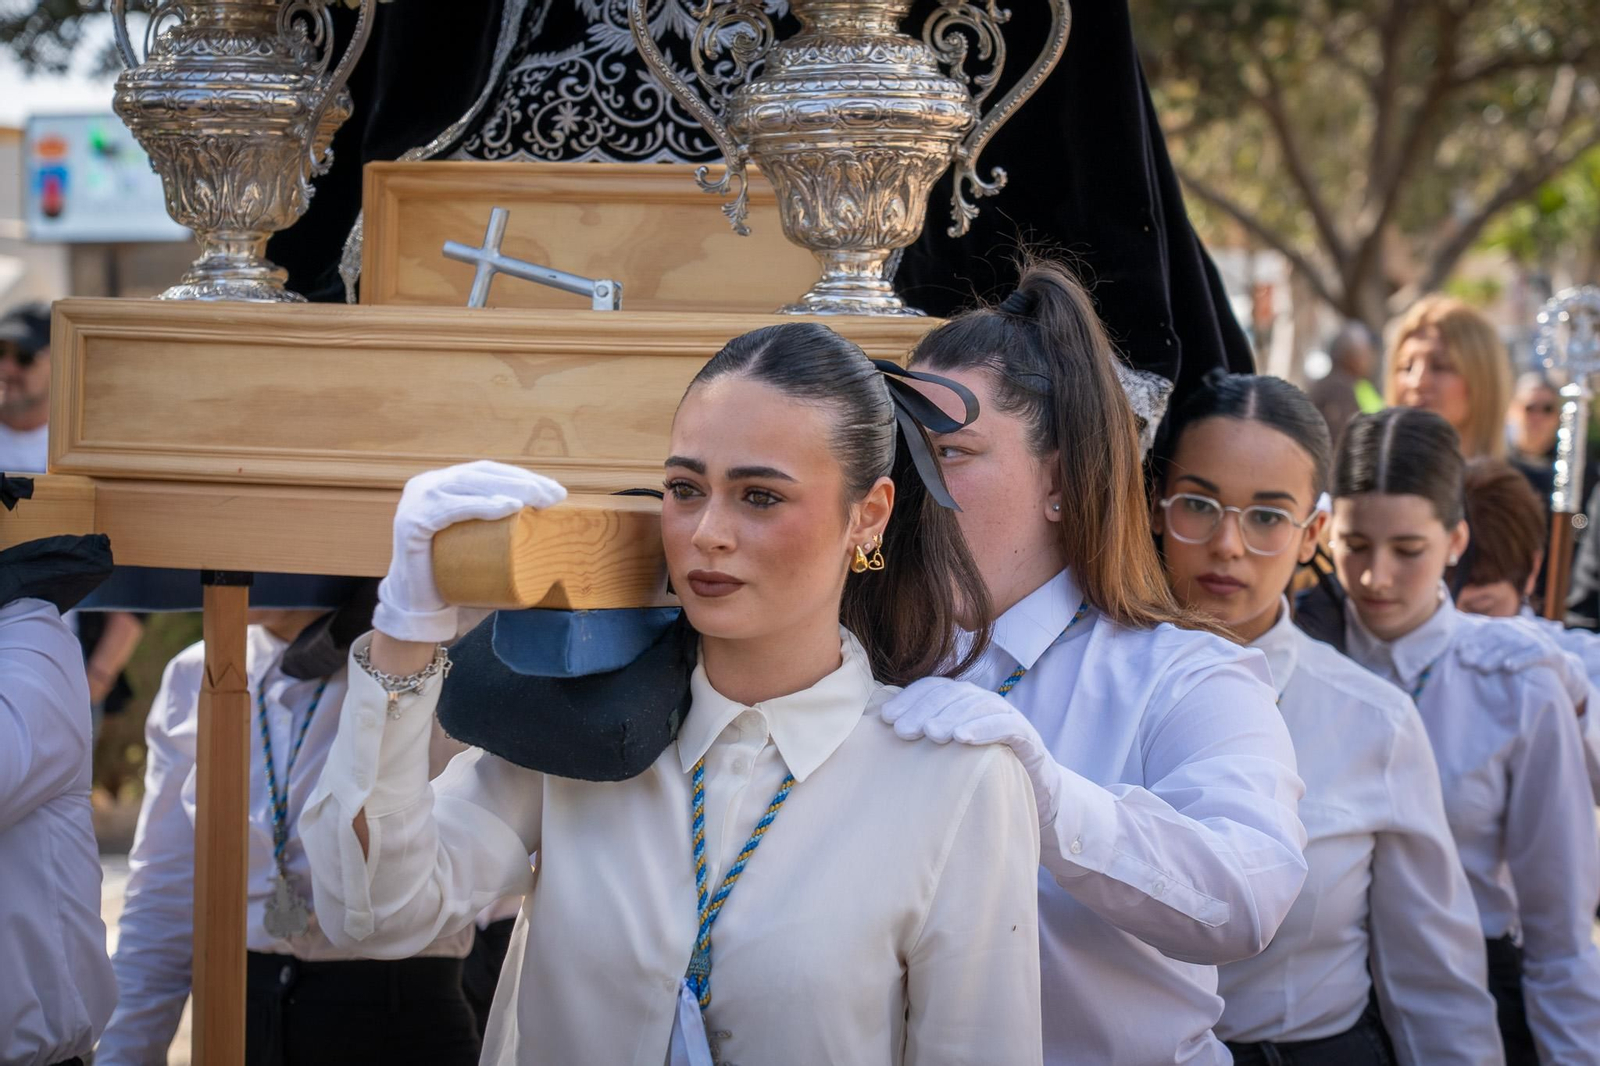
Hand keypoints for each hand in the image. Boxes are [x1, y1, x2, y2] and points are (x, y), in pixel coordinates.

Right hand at [374, 461, 565, 643]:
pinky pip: (450, 508)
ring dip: (509, 488)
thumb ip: (502, 527)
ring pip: (468, 485)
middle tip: (555, 496)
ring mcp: (415, 501)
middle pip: (480, 474)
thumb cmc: (457, 576)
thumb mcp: (480, 542)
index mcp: (442, 484)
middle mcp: (425, 485)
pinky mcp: (411, 523)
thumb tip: (554, 527)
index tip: (555, 491)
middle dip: (522, 481)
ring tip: (539, 500)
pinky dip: (481, 505)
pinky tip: (509, 507)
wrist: (419, 606)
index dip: (521, 475)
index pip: (486, 471)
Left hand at [883, 677, 1061, 825]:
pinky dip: (983, 728)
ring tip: (931, 733)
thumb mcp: (949, 757)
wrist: (1036, 795)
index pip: (933, 689)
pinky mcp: (1027, 737)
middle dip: (924, 709)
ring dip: (952, 716)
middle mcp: (983, 703)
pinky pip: (1005, 725)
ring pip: (977, 705)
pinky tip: (963, 738)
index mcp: (962, 703)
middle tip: (902, 730)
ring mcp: (1007, 717)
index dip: (908, 699)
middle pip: (951, 695)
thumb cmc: (983, 775)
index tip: (886, 720)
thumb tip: (882, 737)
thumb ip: (925, 741)